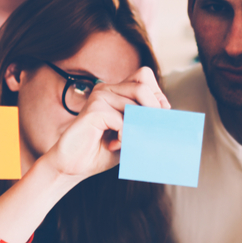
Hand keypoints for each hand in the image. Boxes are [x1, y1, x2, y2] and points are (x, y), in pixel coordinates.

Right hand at [40, 67, 169, 179]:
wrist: (74, 165)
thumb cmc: (102, 150)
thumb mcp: (129, 133)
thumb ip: (144, 119)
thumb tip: (167, 110)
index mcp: (116, 90)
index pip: (144, 76)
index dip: (157, 95)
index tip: (160, 117)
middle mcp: (107, 88)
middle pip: (143, 86)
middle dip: (153, 110)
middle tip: (148, 130)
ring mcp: (99, 97)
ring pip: (135, 102)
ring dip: (137, 126)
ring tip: (126, 141)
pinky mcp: (94, 110)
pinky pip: (122, 119)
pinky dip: (125, 135)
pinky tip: (115, 144)